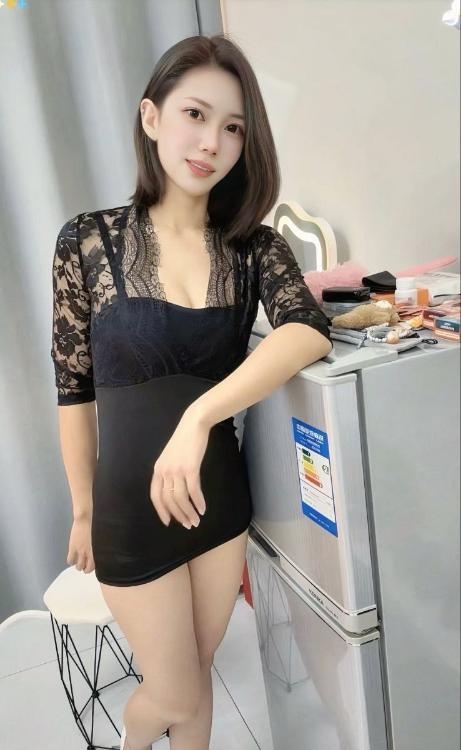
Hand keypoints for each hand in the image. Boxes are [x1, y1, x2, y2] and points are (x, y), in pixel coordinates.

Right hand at [67, 517, 94, 572]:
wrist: (85, 519)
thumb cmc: (95, 525)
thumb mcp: (100, 538)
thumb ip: (99, 547)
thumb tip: (99, 551)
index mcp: (98, 551)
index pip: (96, 565)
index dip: (93, 567)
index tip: (92, 565)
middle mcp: (90, 553)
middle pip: (88, 569)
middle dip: (86, 568)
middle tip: (85, 564)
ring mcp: (81, 551)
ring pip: (79, 567)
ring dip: (79, 566)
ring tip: (78, 562)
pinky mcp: (73, 548)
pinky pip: (70, 561)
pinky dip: (71, 561)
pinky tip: (72, 558)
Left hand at [150, 409, 210, 528]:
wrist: (193, 424)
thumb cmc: (184, 441)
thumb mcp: (171, 458)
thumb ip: (169, 473)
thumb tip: (175, 492)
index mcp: (158, 470)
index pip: (155, 496)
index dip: (161, 511)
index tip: (168, 522)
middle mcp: (165, 472)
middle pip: (169, 501)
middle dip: (179, 515)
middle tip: (188, 524)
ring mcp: (177, 470)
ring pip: (181, 498)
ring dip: (189, 512)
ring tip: (196, 520)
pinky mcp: (190, 468)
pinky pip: (193, 491)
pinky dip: (198, 502)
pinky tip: (203, 508)